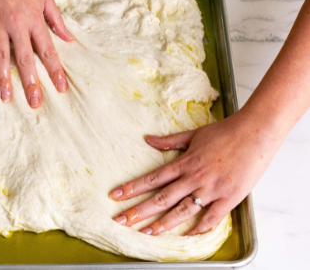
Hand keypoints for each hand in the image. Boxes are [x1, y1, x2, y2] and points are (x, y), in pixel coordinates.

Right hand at [0, 0, 72, 107]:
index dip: (54, 70)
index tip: (61, 87)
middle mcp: (16, 23)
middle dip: (30, 82)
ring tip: (6, 97)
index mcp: (34, 18)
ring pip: (1, 56)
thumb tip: (68, 38)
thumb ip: (56, 19)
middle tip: (34, 102)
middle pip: (24, 58)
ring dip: (4, 78)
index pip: (47, 49)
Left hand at [109, 111, 280, 234]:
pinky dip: (198, 228)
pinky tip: (186, 235)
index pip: (152, 178)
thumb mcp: (193, 134)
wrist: (253, 135)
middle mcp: (194, 178)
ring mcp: (211, 190)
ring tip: (145, 232)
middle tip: (121, 220)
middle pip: (161, 197)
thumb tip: (147, 139)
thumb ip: (170, 141)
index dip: (132, 187)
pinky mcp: (228, 198)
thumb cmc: (224, 133)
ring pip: (182, 211)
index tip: (115, 195)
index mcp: (184, 162)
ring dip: (162, 223)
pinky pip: (211, 218)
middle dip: (139, 210)